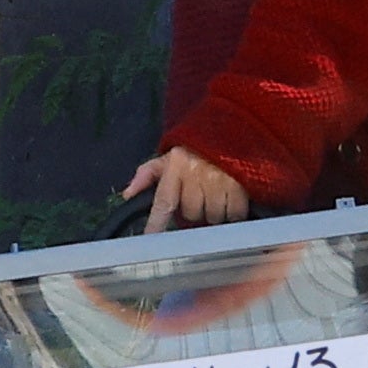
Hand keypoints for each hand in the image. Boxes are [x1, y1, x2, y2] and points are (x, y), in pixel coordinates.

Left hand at [121, 147, 253, 231]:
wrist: (233, 128)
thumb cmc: (198, 148)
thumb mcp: (170, 156)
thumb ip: (148, 174)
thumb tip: (127, 194)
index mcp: (176, 166)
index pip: (163, 201)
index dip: (156, 223)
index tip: (150, 239)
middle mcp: (196, 174)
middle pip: (190, 213)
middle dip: (194, 208)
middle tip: (200, 194)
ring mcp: (219, 181)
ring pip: (211, 216)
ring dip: (214, 211)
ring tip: (217, 194)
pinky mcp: (240, 186)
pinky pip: (234, 214)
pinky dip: (234, 211)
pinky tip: (231, 197)